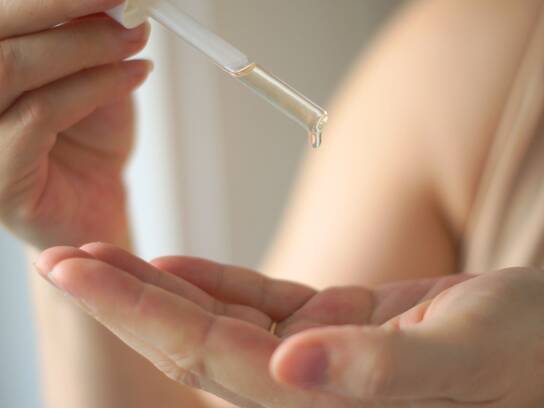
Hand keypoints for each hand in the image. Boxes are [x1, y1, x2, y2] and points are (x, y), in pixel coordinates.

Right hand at [0, 0, 151, 248]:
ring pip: (12, 66)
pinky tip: (136, 74)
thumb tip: (108, 0)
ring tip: (135, 38)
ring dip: (84, 44)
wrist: (93, 205)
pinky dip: (95, 86)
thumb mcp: (90, 77)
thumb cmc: (88, 140)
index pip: (2, 14)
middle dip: (61, 5)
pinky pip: (41, 114)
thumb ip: (84, 38)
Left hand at [36, 243, 539, 407]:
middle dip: (125, 299)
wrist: (543, 335)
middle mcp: (305, 383)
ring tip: (98, 255)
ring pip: (218, 317)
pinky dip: (211, 280)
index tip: (78, 272)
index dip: (138, 313)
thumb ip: (378, 370)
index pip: (208, 358)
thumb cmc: (524, 352)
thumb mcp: (463, 357)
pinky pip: (256, 300)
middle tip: (62, 258)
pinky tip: (171, 264)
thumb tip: (288, 367)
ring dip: (158, 286)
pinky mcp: (329, 320)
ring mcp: (313, 352)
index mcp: (325, 401)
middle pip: (195, 339)